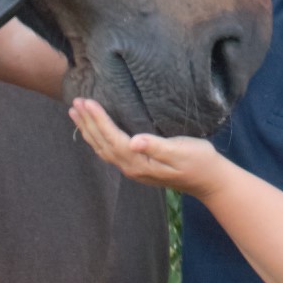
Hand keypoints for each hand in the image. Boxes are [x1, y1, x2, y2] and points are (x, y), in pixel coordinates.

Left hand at [67, 98, 234, 200]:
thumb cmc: (199, 160)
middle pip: (102, 143)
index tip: (87, 102)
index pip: (112, 138)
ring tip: (76, 113)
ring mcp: (133, 169)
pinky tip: (93, 131)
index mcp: (139, 162)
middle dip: (87, 123)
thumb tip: (134, 141)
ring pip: (102, 148)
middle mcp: (131, 167)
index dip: (98, 120)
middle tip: (74, 102)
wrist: (208, 180)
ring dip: (88, 130)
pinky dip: (97, 138)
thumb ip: (157, 146)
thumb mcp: (181, 150)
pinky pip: (109, 151)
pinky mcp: (137, 166)